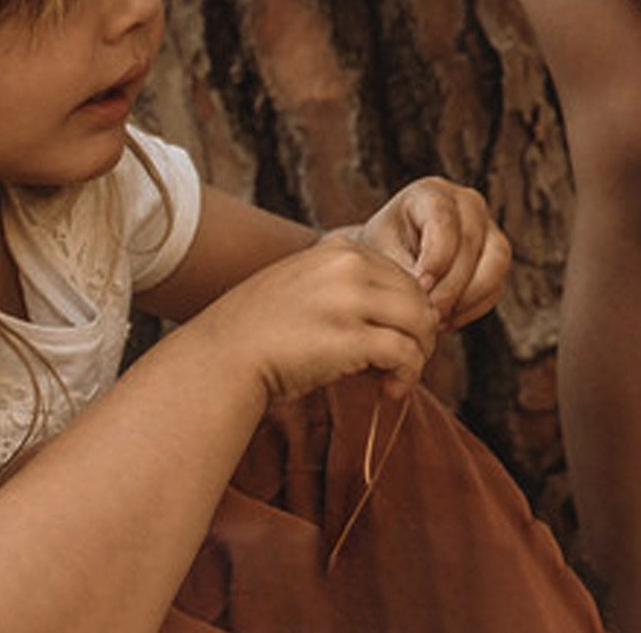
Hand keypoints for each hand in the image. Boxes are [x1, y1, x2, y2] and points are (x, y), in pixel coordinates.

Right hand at [181, 236, 439, 403]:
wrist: (220, 360)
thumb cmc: (261, 333)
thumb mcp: (305, 288)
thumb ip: (350, 288)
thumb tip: (406, 315)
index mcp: (339, 250)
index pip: (403, 276)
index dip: (406, 312)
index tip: (391, 340)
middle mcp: (348, 266)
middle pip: (419, 298)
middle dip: (419, 334)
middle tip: (402, 365)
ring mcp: (350, 300)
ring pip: (421, 323)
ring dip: (418, 357)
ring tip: (396, 379)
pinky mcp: (351, 339)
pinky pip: (405, 354)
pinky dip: (407, 377)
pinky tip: (390, 391)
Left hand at [348, 177, 512, 329]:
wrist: (391, 258)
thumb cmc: (382, 251)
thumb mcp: (382, 255)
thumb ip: (403, 271)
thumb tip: (428, 297)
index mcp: (432, 193)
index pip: (444, 220)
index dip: (436, 256)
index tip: (421, 288)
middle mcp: (467, 204)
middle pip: (472, 243)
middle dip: (451, 285)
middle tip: (429, 314)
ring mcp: (488, 229)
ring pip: (496, 264)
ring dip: (467, 298)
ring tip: (437, 320)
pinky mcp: (496, 258)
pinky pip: (496, 286)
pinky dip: (473, 308)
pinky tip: (446, 320)